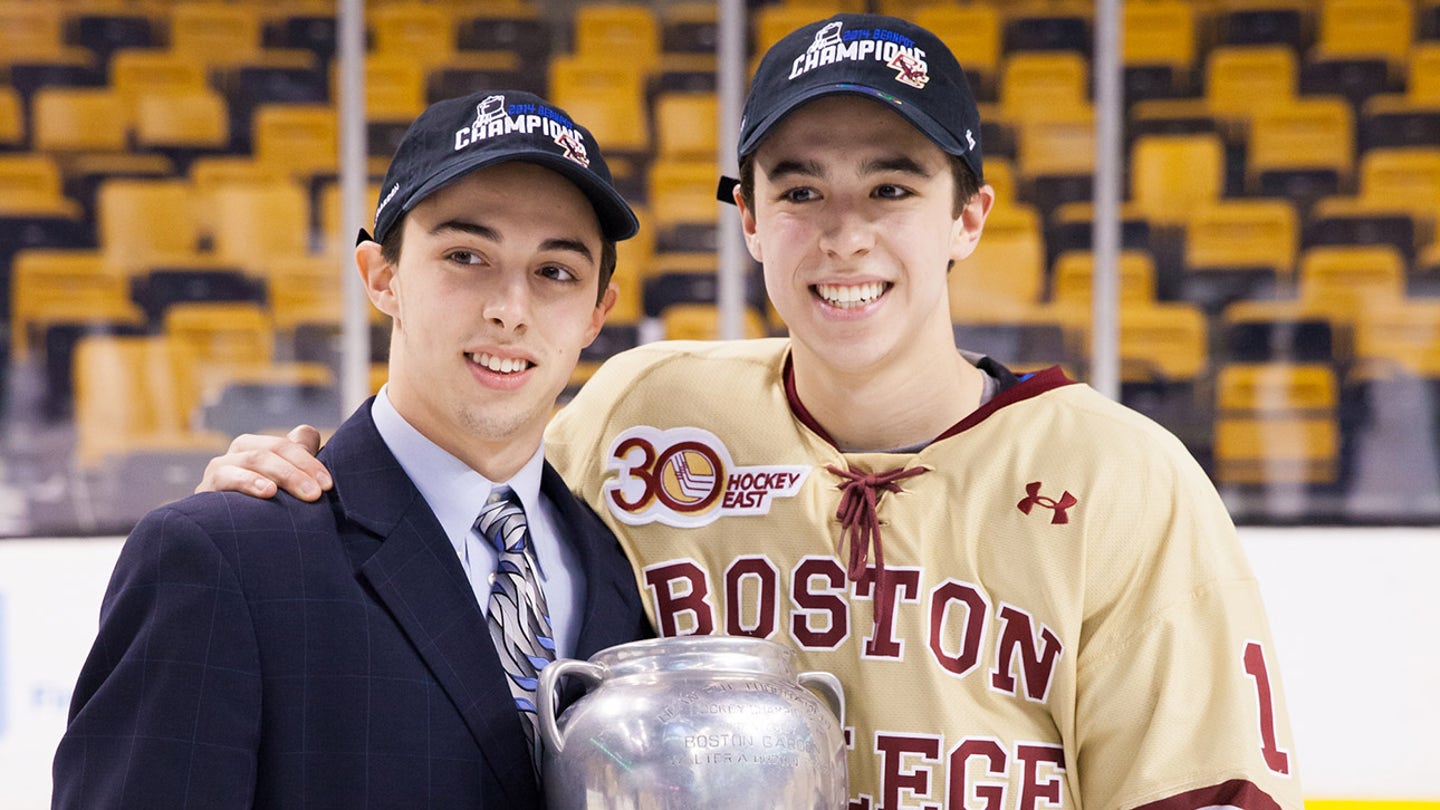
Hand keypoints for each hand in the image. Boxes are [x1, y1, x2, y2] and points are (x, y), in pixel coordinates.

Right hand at [196, 425, 331, 501]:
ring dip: (283, 474)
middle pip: (274, 448)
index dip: (311, 461)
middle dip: (300, 470)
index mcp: (260, 447)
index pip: (289, 444)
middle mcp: (240, 452)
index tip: (328, 485)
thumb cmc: (262, 510)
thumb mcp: (284, 485)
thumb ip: (297, 457)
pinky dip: (249, 481)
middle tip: (318, 494)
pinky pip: (226, 476)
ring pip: (254, 459)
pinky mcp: (206, 487)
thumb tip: (308, 432)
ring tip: (305, 494)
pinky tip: (268, 492)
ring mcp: (220, 467)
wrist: (224, 542)